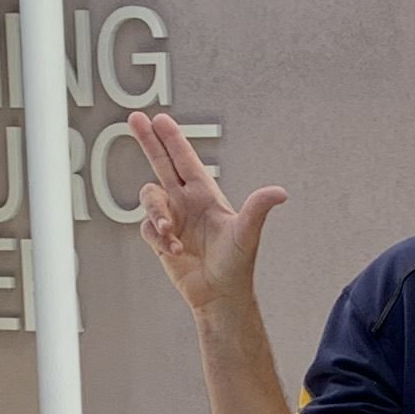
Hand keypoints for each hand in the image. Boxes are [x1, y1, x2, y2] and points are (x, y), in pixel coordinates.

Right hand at [133, 110, 285, 320]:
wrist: (221, 295)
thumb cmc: (237, 265)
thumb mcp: (247, 234)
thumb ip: (258, 209)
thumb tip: (280, 193)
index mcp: (205, 194)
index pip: (184, 159)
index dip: (172, 138)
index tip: (158, 119)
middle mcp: (186, 202)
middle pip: (161, 164)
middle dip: (148, 142)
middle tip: (135, 119)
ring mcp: (173, 219)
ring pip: (150, 200)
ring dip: (157, 213)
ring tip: (172, 233)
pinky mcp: (161, 239)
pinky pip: (148, 229)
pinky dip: (159, 238)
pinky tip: (175, 251)